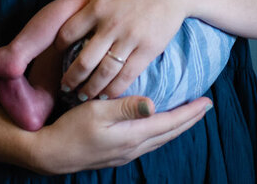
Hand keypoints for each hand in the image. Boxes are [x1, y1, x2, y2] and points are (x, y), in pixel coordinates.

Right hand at [32, 94, 210, 173]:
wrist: (48, 154)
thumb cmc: (69, 129)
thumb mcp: (96, 111)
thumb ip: (125, 106)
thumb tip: (153, 105)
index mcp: (132, 136)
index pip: (170, 123)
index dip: (190, 112)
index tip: (208, 101)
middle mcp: (133, 148)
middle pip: (169, 133)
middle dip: (189, 120)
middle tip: (205, 107)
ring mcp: (124, 154)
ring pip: (160, 139)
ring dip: (176, 127)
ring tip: (187, 115)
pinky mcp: (115, 155)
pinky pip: (148, 143)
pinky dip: (160, 132)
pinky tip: (157, 126)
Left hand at [55, 0, 190, 99]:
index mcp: (97, 6)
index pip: (68, 32)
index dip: (59, 46)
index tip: (59, 54)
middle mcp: (110, 25)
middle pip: (82, 61)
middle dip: (71, 79)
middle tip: (65, 87)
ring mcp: (129, 39)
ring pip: (103, 73)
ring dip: (90, 89)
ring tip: (82, 97)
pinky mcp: (147, 50)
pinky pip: (126, 76)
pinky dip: (114, 90)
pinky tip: (106, 96)